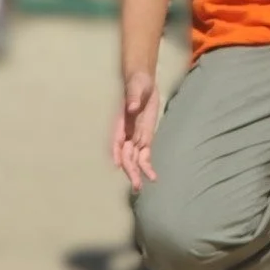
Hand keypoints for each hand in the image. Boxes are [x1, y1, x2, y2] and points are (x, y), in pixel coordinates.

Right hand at [110, 69, 161, 191]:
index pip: (117, 140)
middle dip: (130, 169)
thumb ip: (133, 97)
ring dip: (137, 172)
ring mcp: (135, 136)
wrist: (144, 82)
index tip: (118, 165)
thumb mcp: (136, 87)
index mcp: (121, 122)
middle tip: (136, 185)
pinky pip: (145, 153)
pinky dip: (147, 165)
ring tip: (140, 187)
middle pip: (126, 154)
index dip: (117, 152)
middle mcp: (126, 132)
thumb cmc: (137, 83)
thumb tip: (131, 107)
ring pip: (134, 158)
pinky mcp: (145, 137)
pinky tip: (152, 177)